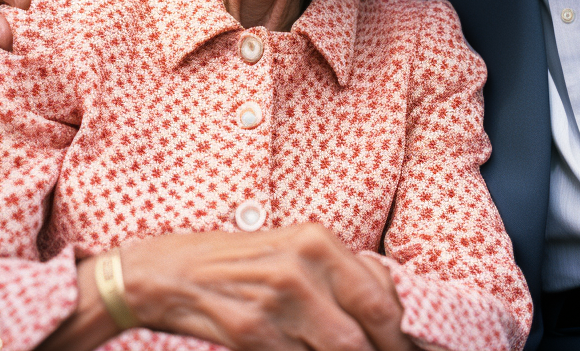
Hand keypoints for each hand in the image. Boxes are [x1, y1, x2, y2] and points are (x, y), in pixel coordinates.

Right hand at [120, 224, 413, 350]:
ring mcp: (275, 303)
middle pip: (362, 335)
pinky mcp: (251, 333)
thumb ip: (338, 270)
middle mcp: (302, 267)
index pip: (379, 297)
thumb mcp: (293, 247)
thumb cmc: (240, 261)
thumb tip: (389, 300)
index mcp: (318, 240)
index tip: (409, 349)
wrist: (170, 272)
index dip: (400, 334)